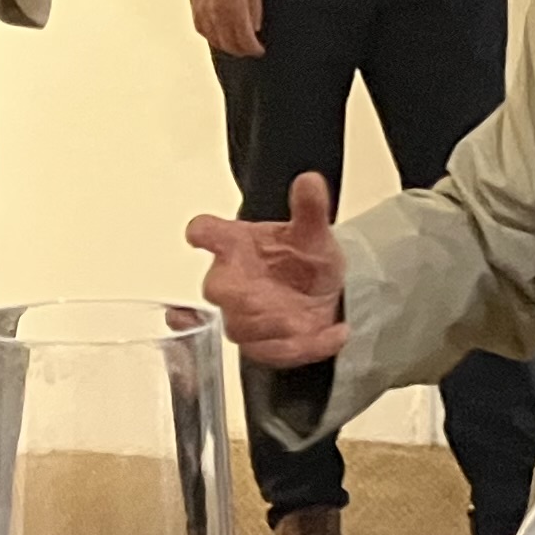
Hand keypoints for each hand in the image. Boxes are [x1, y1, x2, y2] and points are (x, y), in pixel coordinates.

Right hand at [186, 172, 346, 365]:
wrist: (324, 293)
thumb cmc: (304, 258)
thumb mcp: (313, 231)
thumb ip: (310, 208)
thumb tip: (310, 182)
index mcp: (235, 244)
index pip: (206, 232)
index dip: (201, 234)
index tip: (200, 236)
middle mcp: (230, 280)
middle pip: (217, 289)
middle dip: (239, 297)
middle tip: (267, 298)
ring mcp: (241, 315)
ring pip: (240, 328)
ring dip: (271, 326)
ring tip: (303, 321)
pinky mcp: (261, 344)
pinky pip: (274, 352)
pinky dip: (306, 346)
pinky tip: (334, 333)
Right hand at [188, 0, 264, 57]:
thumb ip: (255, 11)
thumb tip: (255, 28)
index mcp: (234, 9)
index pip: (245, 40)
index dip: (253, 49)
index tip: (259, 50)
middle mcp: (217, 14)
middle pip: (229, 44)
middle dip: (242, 50)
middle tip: (249, 49)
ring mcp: (204, 12)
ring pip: (215, 40)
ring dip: (227, 46)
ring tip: (235, 45)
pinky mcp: (194, 8)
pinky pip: (202, 31)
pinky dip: (212, 37)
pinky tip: (218, 36)